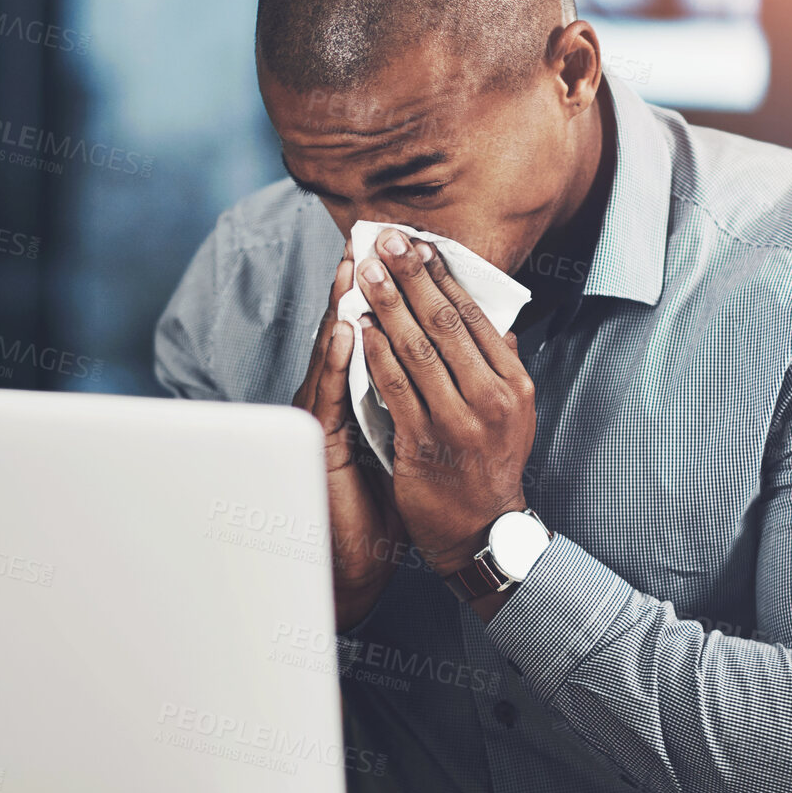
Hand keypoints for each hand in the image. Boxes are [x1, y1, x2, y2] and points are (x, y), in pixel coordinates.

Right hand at [292, 238, 409, 630]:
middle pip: (348, 328)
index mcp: (362, 392)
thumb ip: (427, 391)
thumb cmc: (397, 496)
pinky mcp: (320, 443)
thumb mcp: (417, 434)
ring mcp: (325, 417)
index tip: (404, 250)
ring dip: (345, 308)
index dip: (389, 292)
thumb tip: (471, 350)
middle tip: (373, 238)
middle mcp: (338, 398)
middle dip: (365, 284)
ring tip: (355, 268)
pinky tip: (348, 331)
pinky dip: (338, 360)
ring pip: (332, 354)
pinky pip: (330, 395)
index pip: (374, 330)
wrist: (366, 554)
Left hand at [354, 228, 537, 575]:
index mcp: (514, 384)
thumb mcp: (512, 413)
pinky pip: (396, 387)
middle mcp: (491, 398)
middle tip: (385, 239)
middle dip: (411, 276)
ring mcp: (458, 421)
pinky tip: (359, 327)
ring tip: (365, 271)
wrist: (480, 530)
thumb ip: (501, 365)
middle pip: (445, 322)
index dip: (443, 276)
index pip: (474, 316)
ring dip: (387, 305)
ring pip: (417, 348)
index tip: (420, 243)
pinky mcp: (425, 442)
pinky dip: (376, 353)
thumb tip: (495, 320)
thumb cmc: (489, 464)